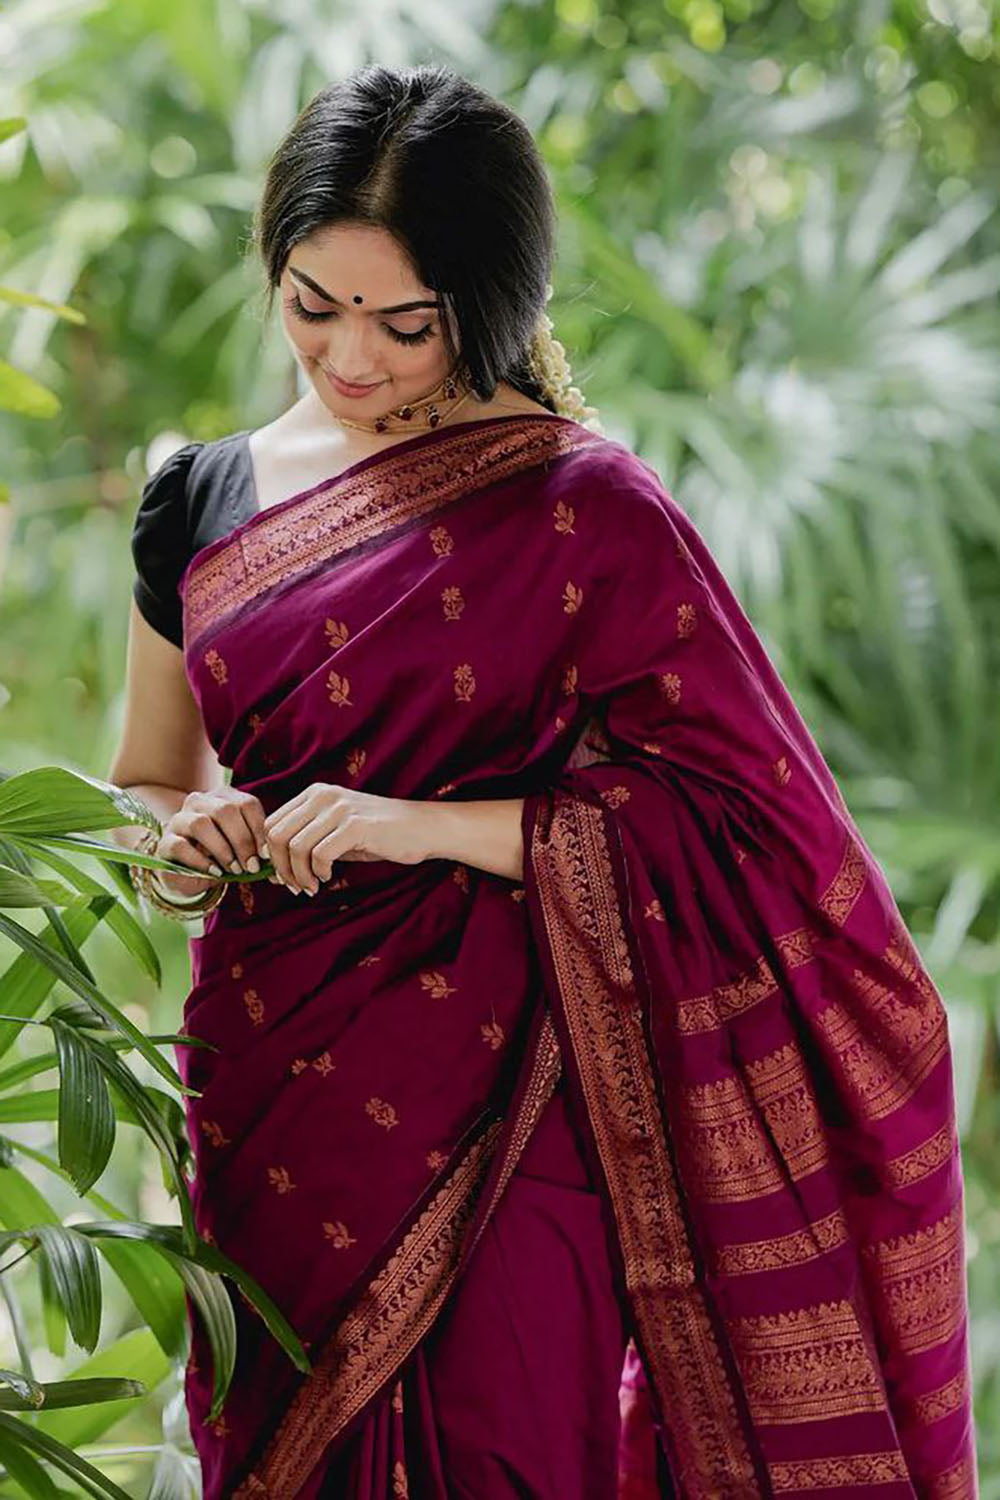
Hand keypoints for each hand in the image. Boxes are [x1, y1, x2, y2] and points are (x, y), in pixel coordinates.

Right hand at [153, 787, 267, 897]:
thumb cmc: (222, 856)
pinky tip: (215, 873)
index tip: (266, 855)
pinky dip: (201, 862)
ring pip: (201, 824)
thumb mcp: (243, 850)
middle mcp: (199, 801)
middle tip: (252, 866)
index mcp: (224, 797)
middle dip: (243, 841)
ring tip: (234, 869)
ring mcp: (179, 819)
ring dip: (223, 850)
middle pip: (225, 811)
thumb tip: (276, 870)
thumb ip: (257, 850)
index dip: (259, 830)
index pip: (247, 803)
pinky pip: (181, 846)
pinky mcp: (165, 842)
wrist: (190, 874)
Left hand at [261, 784, 429, 894]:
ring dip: (300, 874)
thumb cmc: (379, 834)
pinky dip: (319, 872)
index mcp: (315, 794)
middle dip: (281, 867)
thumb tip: (276, 867)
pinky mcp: (355, 826)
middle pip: (277, 835)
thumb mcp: (338, 830)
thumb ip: (309, 840)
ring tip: (312, 886)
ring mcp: (339, 809)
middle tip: (295, 886)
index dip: (272, 854)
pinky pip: (320, 854)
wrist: (422, 828)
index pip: (272, 823)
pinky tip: (329, 876)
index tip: (283, 875)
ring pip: (296, 847)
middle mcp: (323, 796)